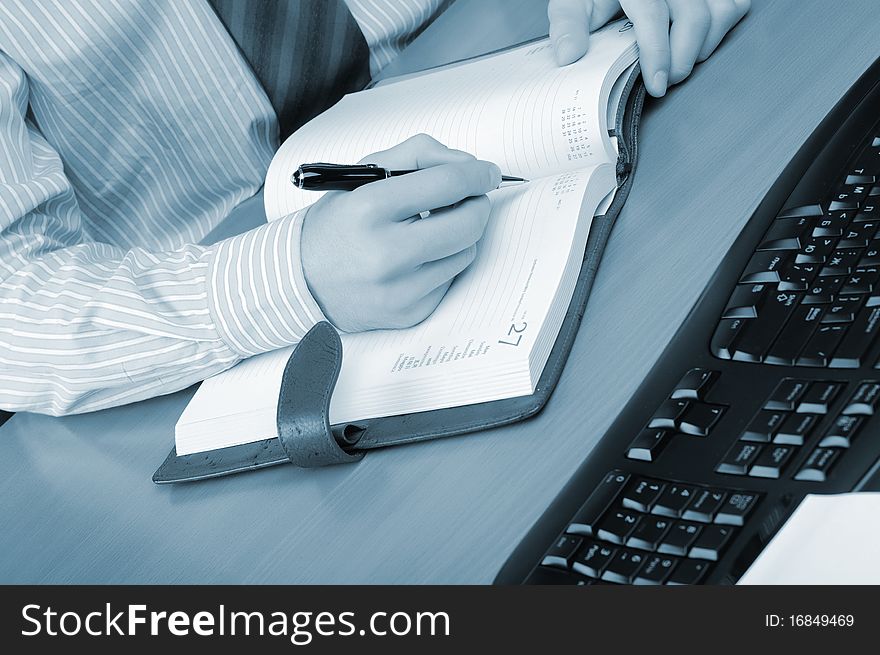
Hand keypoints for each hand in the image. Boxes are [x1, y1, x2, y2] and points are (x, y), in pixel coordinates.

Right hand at [300, 134, 500, 331]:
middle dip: (477, 205)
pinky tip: (418, 259)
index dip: (477, 174)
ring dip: (459, 236)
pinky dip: (443, 264)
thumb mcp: (366, 175)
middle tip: (470, 199)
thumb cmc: (340, 224)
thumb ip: (418, 155)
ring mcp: (399, 289)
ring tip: (432, 230)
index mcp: (370, 209)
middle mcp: (385, 253)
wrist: (304, 280)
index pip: (447, 184)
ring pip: (466, 252)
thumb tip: (468, 165)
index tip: (487, 173)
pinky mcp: (409, 312)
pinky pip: (451, 280)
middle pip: (468, 223)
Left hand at [548, 0, 750, 95]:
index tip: (656, 84)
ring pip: (718, 13)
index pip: (653, 14)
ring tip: (677, 65)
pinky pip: (733, 6)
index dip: (656, 52)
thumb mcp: (575, 1)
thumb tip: (568, 55)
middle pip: (692, 17)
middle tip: (664, 82)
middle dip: (680, 59)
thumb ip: (569, 24)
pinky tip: (696, 45)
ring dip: (700, 48)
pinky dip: (720, 31)